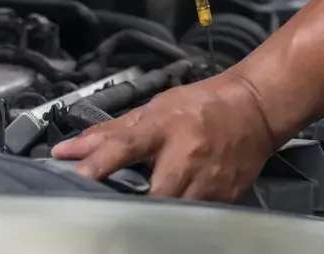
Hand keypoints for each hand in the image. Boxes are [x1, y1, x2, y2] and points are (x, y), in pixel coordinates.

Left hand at [50, 72, 278, 200]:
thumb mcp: (155, 109)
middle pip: (152, 193)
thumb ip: (111, 132)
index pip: (126, 144)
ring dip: (155, 213)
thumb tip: (69, 150)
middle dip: (132, 204)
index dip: (99, 161)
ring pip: (174, 212)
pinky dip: (179, 215)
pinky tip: (175, 203)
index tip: (76, 173)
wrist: (254, 109)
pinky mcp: (224, 198)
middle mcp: (187, 155)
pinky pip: (194, 216)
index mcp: (165, 126)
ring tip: (145, 206)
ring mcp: (208, 180)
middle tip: (115, 205)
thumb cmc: (203, 106)